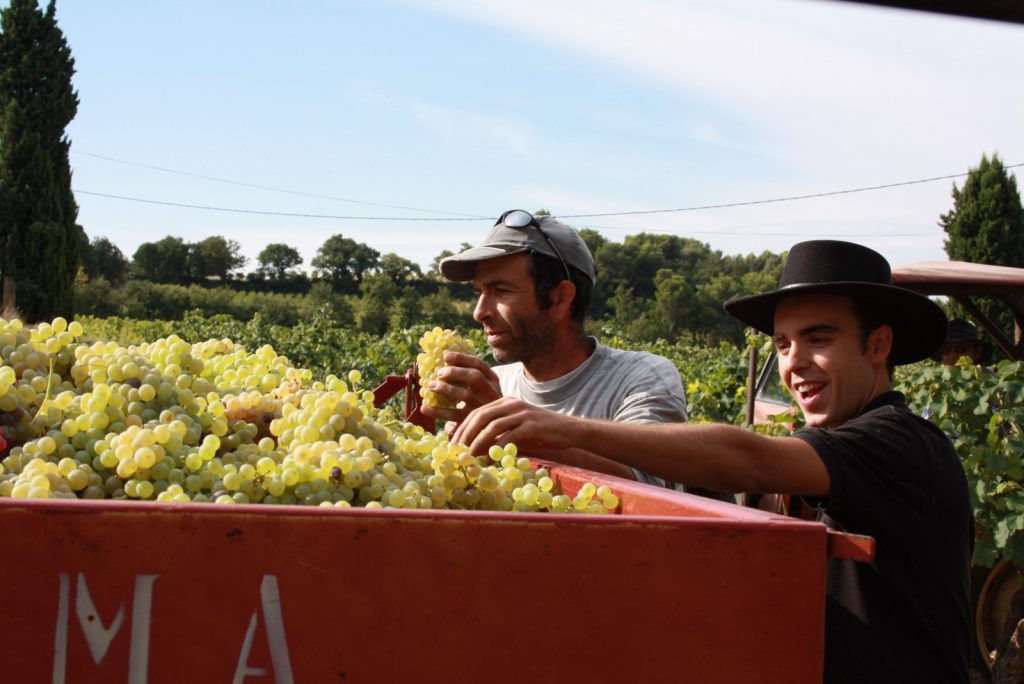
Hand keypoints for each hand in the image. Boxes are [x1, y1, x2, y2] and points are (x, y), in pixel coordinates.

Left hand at [420, 351, 502, 422]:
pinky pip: (453, 415)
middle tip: (438, 372)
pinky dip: (437, 411)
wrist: (496, 426)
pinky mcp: (473, 420)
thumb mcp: (484, 386)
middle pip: (474, 376)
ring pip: (465, 394)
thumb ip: (470, 375)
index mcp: (493, 379)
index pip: (478, 364)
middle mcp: (491, 391)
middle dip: (455, 372)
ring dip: (446, 388)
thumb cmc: (483, 401)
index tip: (445, 355)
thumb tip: (444, 357)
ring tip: (430, 385)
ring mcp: (483, 406)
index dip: (461, 358)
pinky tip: (425, 408)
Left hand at [452, 396, 580, 456]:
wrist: (569, 430)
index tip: (454, 444)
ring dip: (477, 442)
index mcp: (505, 402)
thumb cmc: (541, 432)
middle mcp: (512, 404)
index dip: (463, 428)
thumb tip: (475, 448)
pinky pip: (509, 436)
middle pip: (481, 416)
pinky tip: (491, 459)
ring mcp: (522, 413)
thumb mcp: (516, 429)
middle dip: (465, 434)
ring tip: (469, 456)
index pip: (477, 412)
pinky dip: (498, 448)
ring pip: (492, 426)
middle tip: (457, 451)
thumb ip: (498, 434)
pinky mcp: (532, 425)